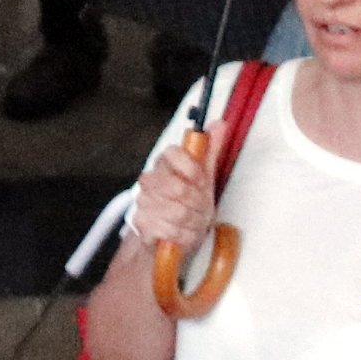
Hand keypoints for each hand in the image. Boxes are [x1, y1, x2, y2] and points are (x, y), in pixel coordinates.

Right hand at [121, 128, 217, 253]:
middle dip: (198, 202)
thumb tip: (219, 124)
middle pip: (178, 188)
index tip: (202, 181)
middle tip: (202, 206)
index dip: (193, 170)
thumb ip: (210, 150)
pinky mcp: (141, 224)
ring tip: (195, 220)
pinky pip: (171, 230)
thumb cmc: (189, 201)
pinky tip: (185, 232)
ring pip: (178, 212)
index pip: (174, 154)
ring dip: (194, 221)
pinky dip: (184, 235)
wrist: (171, 231)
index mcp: (164, 162)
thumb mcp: (204, 175)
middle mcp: (149, 180)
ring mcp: (143, 201)